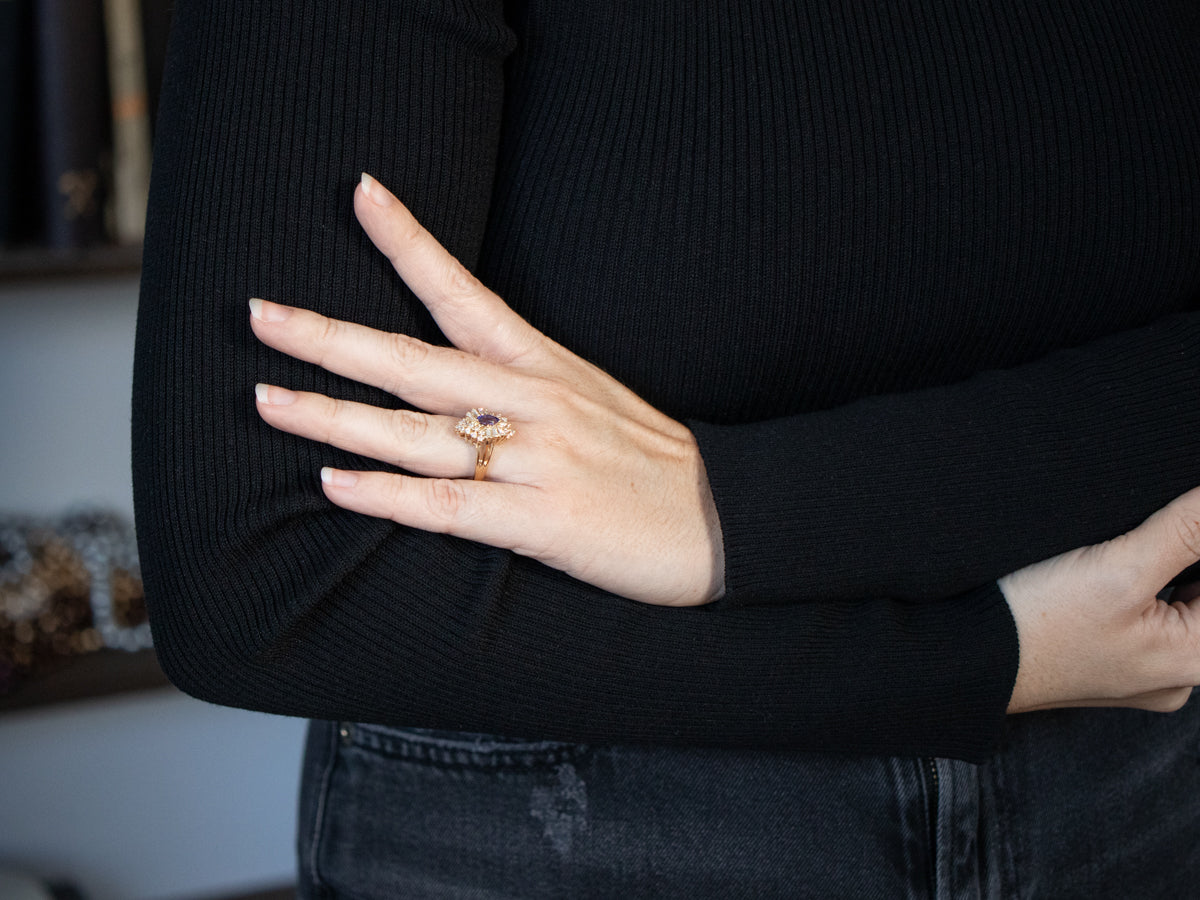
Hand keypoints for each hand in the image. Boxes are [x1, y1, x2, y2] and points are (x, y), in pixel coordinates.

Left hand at [250, 173, 723, 605]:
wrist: (724, 518)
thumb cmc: (649, 461)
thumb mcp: (589, 396)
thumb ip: (519, 385)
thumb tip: (445, 383)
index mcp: (543, 364)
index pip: (463, 291)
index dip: (408, 241)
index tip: (360, 193)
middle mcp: (532, 400)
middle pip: (413, 361)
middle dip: (330, 337)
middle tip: (259, 315)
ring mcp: (536, 458)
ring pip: (415, 433)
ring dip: (334, 415)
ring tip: (267, 399)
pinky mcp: (542, 520)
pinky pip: (448, 506)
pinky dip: (388, 496)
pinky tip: (334, 485)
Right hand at [1002, 485, 1199, 712]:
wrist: (959, 657)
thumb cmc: (1035, 626)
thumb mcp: (1118, 570)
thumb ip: (1186, 531)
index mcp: (1195, 661)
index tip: (1177, 522)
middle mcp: (1174, 674)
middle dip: (1185, 552)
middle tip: (1149, 529)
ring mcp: (1138, 670)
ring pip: (1176, 601)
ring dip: (1164, 564)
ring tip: (1119, 546)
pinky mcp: (1104, 658)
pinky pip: (1142, 612)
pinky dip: (1137, 581)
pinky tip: (1108, 560)